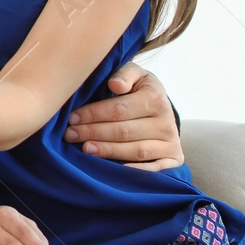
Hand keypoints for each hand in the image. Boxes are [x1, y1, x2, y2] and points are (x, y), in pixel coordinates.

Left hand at [64, 62, 182, 168]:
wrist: (160, 106)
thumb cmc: (137, 89)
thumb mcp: (133, 74)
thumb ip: (124, 74)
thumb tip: (115, 84)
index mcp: (155, 98)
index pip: (119, 110)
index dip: (93, 114)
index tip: (72, 118)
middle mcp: (166, 122)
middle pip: (124, 131)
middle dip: (94, 133)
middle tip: (70, 135)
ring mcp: (170, 142)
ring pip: (135, 151)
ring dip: (108, 151)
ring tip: (85, 148)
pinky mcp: (173, 158)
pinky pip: (154, 169)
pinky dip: (134, 171)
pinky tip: (113, 169)